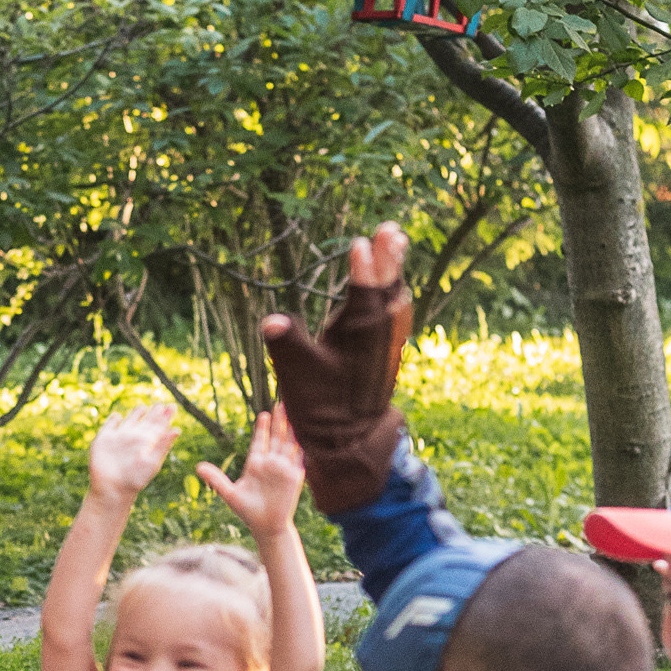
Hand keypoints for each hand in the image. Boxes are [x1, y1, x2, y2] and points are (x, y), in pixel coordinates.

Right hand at [84, 400, 177, 503]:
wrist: (112, 490)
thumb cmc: (135, 479)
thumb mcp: (152, 461)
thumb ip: (163, 445)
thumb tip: (177, 429)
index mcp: (148, 443)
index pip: (159, 426)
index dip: (166, 416)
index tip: (173, 406)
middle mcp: (135, 439)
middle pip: (146, 422)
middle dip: (154, 413)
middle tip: (163, 404)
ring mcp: (119, 438)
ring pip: (129, 422)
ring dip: (136, 414)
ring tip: (143, 407)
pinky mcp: (104, 439)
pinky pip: (110, 425)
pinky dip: (113, 420)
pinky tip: (117, 417)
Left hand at [197, 406, 305, 542]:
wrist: (266, 527)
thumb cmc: (247, 511)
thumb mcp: (229, 494)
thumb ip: (216, 479)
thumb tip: (197, 467)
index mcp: (255, 464)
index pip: (260, 441)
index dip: (262, 428)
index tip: (264, 414)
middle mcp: (271, 463)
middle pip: (276, 437)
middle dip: (279, 421)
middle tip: (281, 402)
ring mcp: (284, 469)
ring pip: (289, 443)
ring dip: (291, 429)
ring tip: (294, 412)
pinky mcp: (294, 476)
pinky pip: (299, 457)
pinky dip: (302, 445)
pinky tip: (306, 433)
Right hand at [261, 220, 412, 516]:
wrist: (350, 441)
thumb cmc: (320, 407)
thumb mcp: (297, 376)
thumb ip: (286, 344)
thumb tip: (271, 322)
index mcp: (357, 337)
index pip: (362, 295)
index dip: (363, 269)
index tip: (361, 243)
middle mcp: (377, 336)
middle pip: (385, 288)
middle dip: (387, 258)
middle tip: (391, 229)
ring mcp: (386, 344)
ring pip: (394, 298)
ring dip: (394, 269)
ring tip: (398, 240)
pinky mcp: (387, 351)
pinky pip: (396, 312)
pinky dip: (394, 291)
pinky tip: (395, 284)